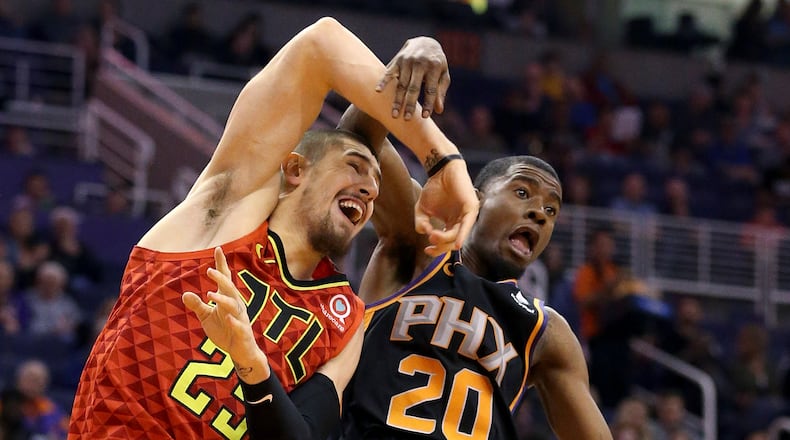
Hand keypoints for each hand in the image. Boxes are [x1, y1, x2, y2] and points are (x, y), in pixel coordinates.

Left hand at [182, 247, 268, 376]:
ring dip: (223, 300)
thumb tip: (185, 294)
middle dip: (221, 279)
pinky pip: (240, 326)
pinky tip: (228, 319)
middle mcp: (236, 306)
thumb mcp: (207, 318)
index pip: (225, 279)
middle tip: (209, 270)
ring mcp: (240, 319)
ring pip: (234, 306)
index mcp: (228, 299)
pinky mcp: (243, 333)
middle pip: (229, 289)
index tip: (218, 249)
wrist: (242, 352)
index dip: (222, 265)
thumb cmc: (225, 331)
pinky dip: (234, 322)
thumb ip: (198, 306)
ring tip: (210, 295)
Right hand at [376, 36, 449, 119]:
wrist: (425, 41)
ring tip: (394, 115)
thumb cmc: (436, 63)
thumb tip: (439, 110)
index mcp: (434, 67)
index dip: (428, 103)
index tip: (425, 117)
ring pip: (401, 84)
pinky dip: (383, 81)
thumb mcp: (443, 75)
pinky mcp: (397, 60)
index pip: (431, 89)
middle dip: (410, 104)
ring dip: (397, 100)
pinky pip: (389, 72)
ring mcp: (407, 61)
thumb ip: (441, 91)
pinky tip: (378, 91)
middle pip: (414, 88)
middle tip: (407, 119)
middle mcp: (420, 63)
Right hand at [415, 159, 478, 255]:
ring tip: (434, 236)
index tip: (426, 250)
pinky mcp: (471, 208)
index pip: (446, 243)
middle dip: (440, 246)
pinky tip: (456, 244)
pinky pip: (467, 225)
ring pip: (458, 235)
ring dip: (445, 239)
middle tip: (430, 242)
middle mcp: (460, 222)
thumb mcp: (422, 209)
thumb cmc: (433, 188)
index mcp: (451, 224)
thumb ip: (421, 223)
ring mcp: (467, 216)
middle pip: (452, 242)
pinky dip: (461, 235)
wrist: (440, 170)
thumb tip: (425, 233)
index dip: (436, 250)